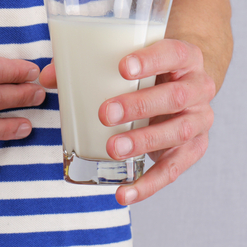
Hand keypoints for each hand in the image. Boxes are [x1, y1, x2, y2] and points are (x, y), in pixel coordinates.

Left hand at [40, 39, 215, 203]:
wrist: (185, 85)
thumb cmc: (149, 70)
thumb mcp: (128, 58)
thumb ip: (87, 63)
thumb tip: (47, 76)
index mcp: (184, 57)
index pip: (172, 53)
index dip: (150, 60)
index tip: (122, 67)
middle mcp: (199, 87)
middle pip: (175, 96)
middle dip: (140, 106)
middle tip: (105, 113)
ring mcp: (199, 120)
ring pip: (178, 132)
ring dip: (144, 142)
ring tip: (113, 148)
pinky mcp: (194, 149)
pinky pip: (173, 170)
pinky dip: (149, 184)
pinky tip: (125, 193)